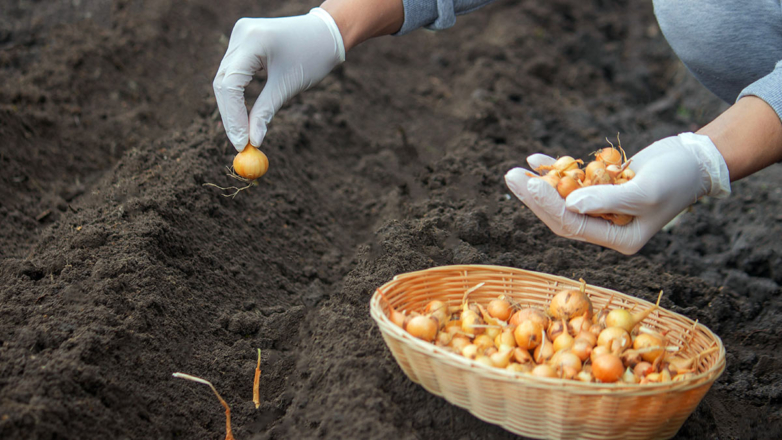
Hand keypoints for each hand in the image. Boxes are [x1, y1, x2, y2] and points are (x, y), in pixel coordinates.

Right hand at [213, 8, 344, 150]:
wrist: (326, 33)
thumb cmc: (313, 56)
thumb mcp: (288, 85)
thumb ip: (265, 112)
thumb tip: (252, 141)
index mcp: (252, 40)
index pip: (231, 83)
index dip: (233, 116)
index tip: (241, 142)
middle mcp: (241, 34)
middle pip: (223, 81)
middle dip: (231, 115)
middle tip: (239, 143)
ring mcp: (240, 36)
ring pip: (226, 79)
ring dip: (232, 107)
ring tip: (242, 134)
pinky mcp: (243, 42)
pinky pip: (233, 73)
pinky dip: (237, 95)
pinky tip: (243, 116)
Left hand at [505, 133, 730, 254]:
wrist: (696, 160)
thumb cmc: (677, 178)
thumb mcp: (644, 191)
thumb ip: (607, 199)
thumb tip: (570, 203)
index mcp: (620, 240)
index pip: (574, 226)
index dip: (548, 205)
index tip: (529, 183)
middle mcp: (608, 230)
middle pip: (561, 216)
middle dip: (535, 197)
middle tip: (510, 177)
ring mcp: (604, 210)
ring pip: (563, 200)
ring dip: (539, 185)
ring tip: (516, 171)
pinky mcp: (602, 190)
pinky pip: (573, 183)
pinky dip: (556, 171)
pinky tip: (537, 160)